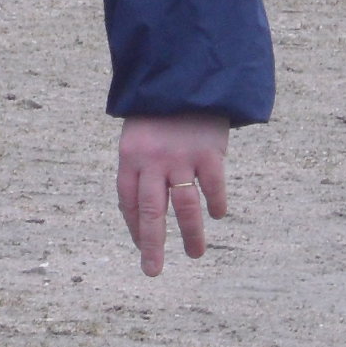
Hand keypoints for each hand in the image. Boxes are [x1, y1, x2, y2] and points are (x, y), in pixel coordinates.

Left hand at [115, 112, 230, 276]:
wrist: (186, 75)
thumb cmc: (160, 109)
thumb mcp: (139, 133)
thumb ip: (140, 166)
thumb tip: (143, 210)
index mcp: (130, 156)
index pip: (128, 201)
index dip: (134, 227)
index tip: (142, 247)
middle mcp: (153, 160)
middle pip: (152, 212)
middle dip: (152, 245)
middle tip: (153, 271)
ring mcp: (181, 157)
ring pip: (184, 206)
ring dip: (190, 234)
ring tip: (195, 253)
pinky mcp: (209, 152)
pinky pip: (212, 187)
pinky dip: (215, 204)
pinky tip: (217, 214)